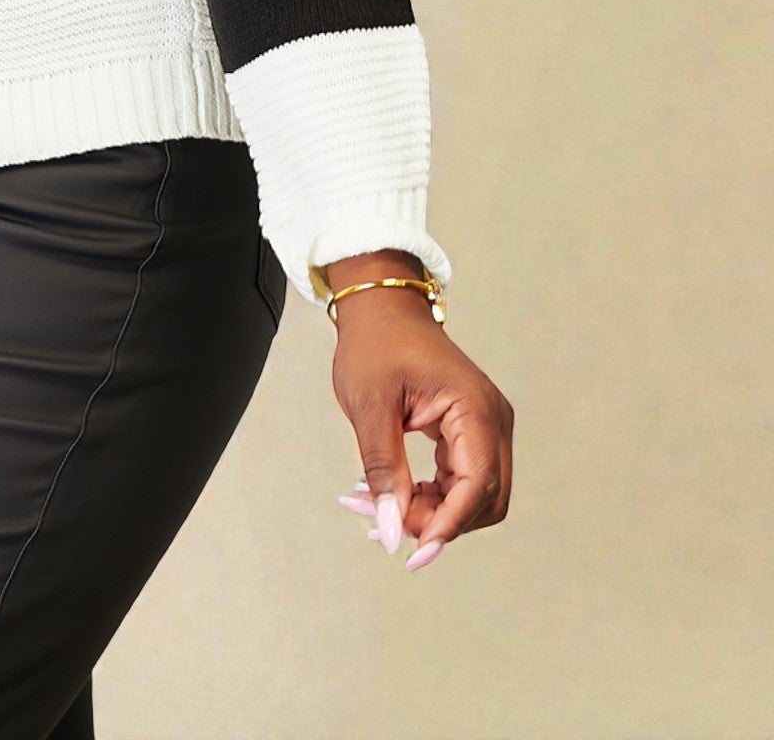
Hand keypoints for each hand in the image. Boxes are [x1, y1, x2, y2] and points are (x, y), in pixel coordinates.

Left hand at [329, 286, 513, 571]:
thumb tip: (393, 529)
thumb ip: (384, 469)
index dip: (448, 524)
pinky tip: (392, 496)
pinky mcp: (470, 432)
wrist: (381, 309)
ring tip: (378, 509)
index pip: (478, 484)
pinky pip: (462, 480)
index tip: (412, 552)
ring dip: (432, 512)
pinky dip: (431, 496)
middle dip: (438, 522)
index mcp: (475, 407)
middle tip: (385, 524)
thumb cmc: (375, 344)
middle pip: (485, 499)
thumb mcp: (369, 406)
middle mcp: (492, 420)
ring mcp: (485, 427)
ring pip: (474, 496)